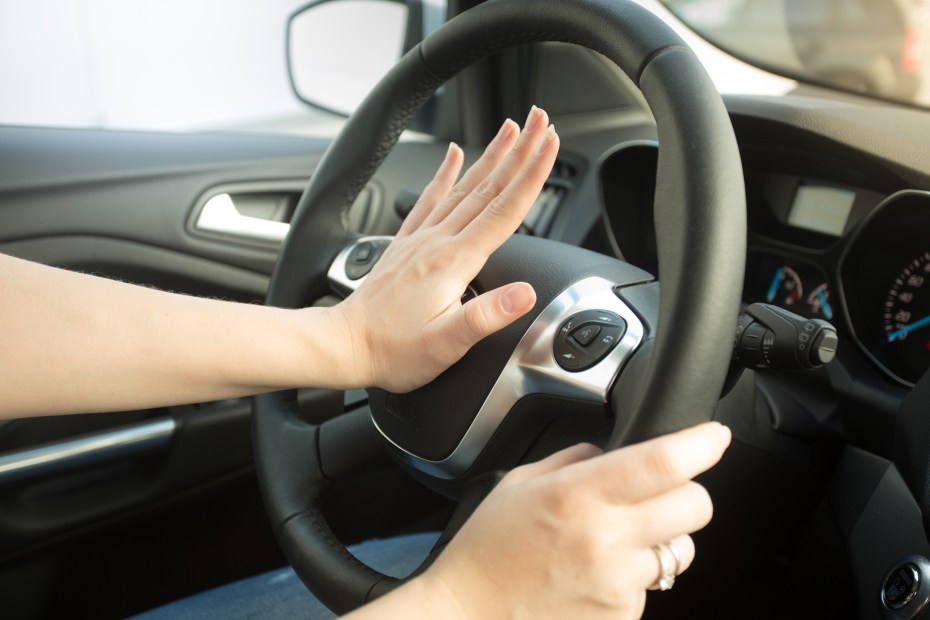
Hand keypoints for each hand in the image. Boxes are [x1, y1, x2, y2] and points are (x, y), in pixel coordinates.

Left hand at [332, 106, 557, 391]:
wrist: (344, 346)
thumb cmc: (393, 351)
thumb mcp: (446, 344)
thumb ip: (486, 316)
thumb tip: (524, 294)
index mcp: (453, 262)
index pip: (504, 210)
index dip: (532, 176)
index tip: (549, 145)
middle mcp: (437, 242)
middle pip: (488, 188)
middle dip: (519, 151)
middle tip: (540, 121)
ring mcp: (421, 239)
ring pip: (464, 187)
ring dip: (490, 155)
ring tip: (509, 128)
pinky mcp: (407, 244)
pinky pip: (430, 198)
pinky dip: (446, 173)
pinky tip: (453, 154)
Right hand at [418, 423, 731, 619]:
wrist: (468, 616)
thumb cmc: (487, 551)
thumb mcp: (519, 484)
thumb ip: (572, 459)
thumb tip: (608, 451)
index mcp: (578, 495)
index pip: (665, 462)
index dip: (702, 443)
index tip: (713, 435)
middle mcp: (605, 539)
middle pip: (695, 506)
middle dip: (690, 492)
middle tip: (666, 492)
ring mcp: (618, 583)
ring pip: (682, 549)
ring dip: (664, 538)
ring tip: (618, 541)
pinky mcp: (622, 616)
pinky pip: (652, 585)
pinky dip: (636, 575)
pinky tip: (597, 574)